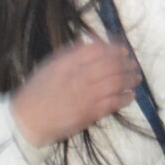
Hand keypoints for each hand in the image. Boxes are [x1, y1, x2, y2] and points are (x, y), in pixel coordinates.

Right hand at [11, 39, 139, 148]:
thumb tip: (90, 44)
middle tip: (133, 65)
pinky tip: (131, 96)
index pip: (98, 50)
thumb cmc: (37, 92)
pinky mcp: (91, 112)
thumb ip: (70, 54)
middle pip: (111, 65)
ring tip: (136, 78)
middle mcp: (79, 76)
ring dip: (130, 79)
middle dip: (126, 64)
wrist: (28, 120)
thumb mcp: (50, 65)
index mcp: (68, 62)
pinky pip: (114, 102)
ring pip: (116, 83)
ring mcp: (87, 95)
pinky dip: (125, 97)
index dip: (114, 49)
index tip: (123, 50)